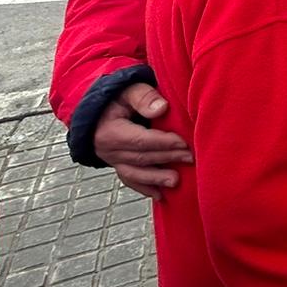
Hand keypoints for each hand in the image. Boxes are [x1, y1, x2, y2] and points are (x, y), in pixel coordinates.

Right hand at [93, 82, 192, 199]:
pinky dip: (144, 188)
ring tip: (176, 182)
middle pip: (140, 157)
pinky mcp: (117, 165)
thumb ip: (144, 97)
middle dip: (166, 159)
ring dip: (156, 179)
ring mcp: (112, 160)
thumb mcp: (128, 89)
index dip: (162, 143)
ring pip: (134, 173)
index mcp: (110, 131)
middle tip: (190, 158)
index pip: (139, 140)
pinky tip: (160, 196)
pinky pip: (129, 180)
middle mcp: (108, 150)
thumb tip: (162, 108)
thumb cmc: (117, 96)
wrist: (96, 109)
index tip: (183, 143)